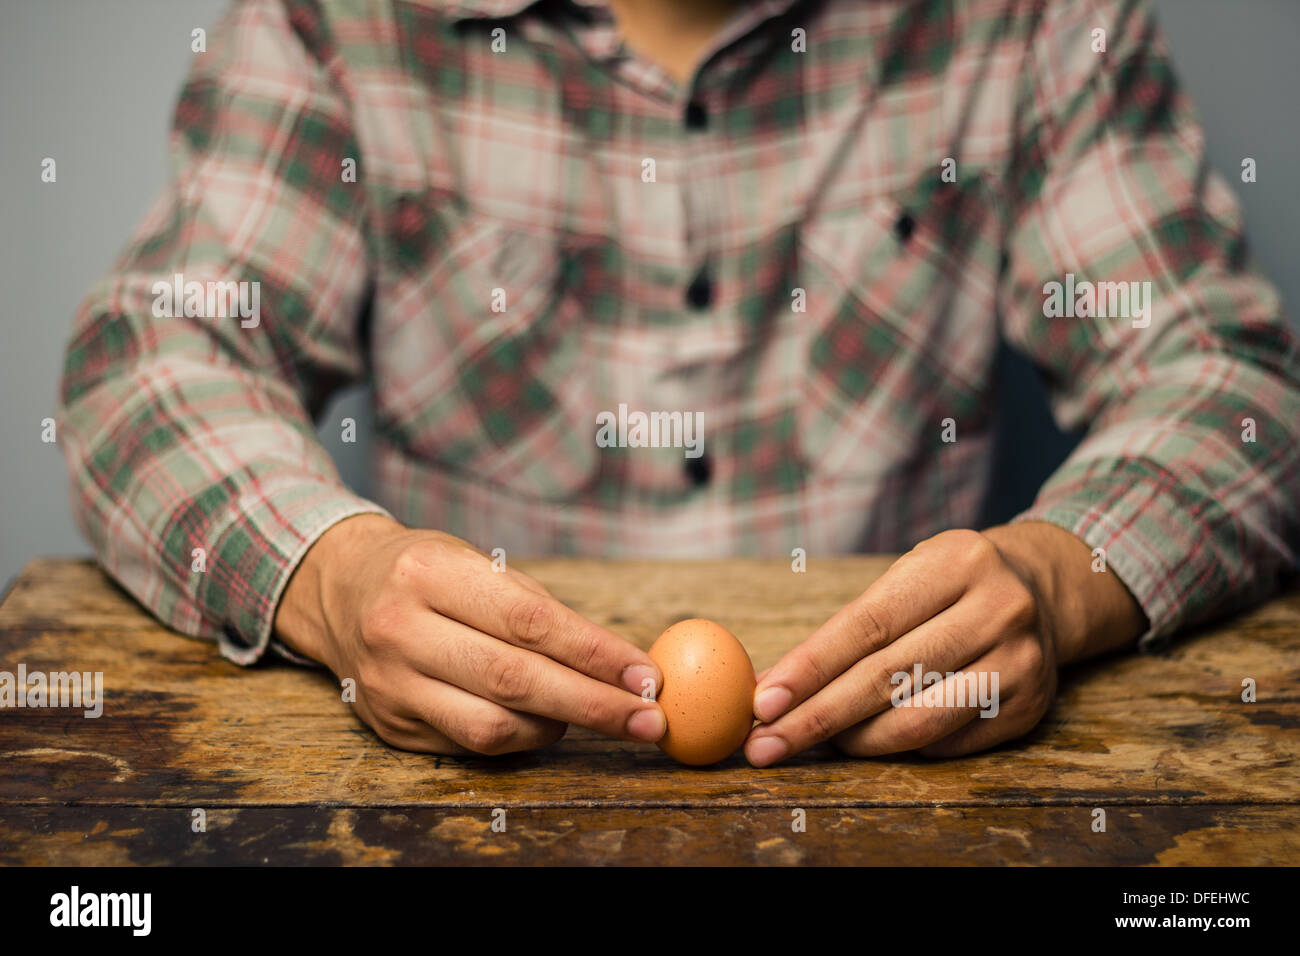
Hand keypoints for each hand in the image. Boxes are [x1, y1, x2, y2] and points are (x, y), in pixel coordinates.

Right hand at [273, 514, 665, 754]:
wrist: (337, 590)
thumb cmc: (426, 572)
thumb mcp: (474, 561)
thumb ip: (538, 610)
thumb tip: (620, 663)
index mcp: (428, 574)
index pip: (529, 622)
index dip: (595, 653)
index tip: (645, 676)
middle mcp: (400, 630)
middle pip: (514, 680)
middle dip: (593, 705)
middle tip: (650, 720)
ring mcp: (390, 684)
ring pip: (492, 726)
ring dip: (558, 726)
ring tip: (594, 714)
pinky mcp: (390, 726)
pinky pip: (471, 745)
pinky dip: (520, 737)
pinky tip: (544, 721)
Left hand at [744, 523, 1146, 763]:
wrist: (1041, 593)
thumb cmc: (947, 587)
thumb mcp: (908, 577)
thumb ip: (849, 627)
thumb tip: (773, 685)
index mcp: (957, 561)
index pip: (868, 625)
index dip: (810, 668)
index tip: (764, 701)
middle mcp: (998, 609)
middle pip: (887, 677)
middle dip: (816, 715)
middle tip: (765, 743)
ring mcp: (1020, 661)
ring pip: (918, 720)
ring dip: (853, 739)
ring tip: (811, 740)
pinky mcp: (1029, 707)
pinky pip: (946, 742)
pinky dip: (897, 745)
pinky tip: (866, 740)